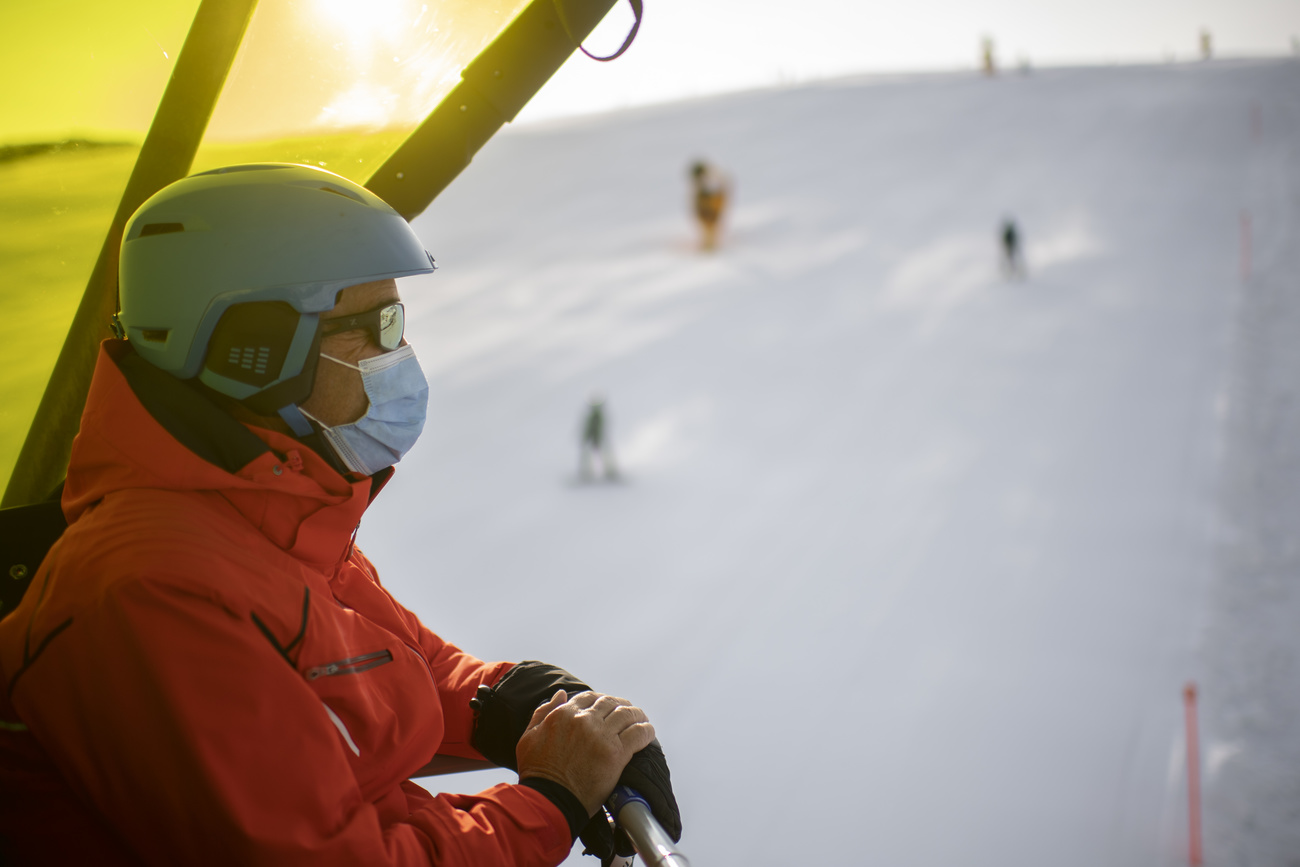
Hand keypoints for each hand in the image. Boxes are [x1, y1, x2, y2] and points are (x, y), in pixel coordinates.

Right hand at [516, 690, 655, 816]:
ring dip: (637, 715)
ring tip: (641, 720)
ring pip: (627, 714)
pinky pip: (638, 734)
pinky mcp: (616, 753)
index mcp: (563, 714)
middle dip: (620, 705)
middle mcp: (584, 720)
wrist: (549, 799)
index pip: (589, 697)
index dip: (600, 700)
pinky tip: (649, 732)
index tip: (607, 708)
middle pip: (610, 703)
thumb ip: (543, 712)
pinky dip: (647, 731)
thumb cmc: (537, 772)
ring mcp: (602, 735)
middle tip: (628, 712)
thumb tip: (561, 694)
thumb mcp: (529, 736)